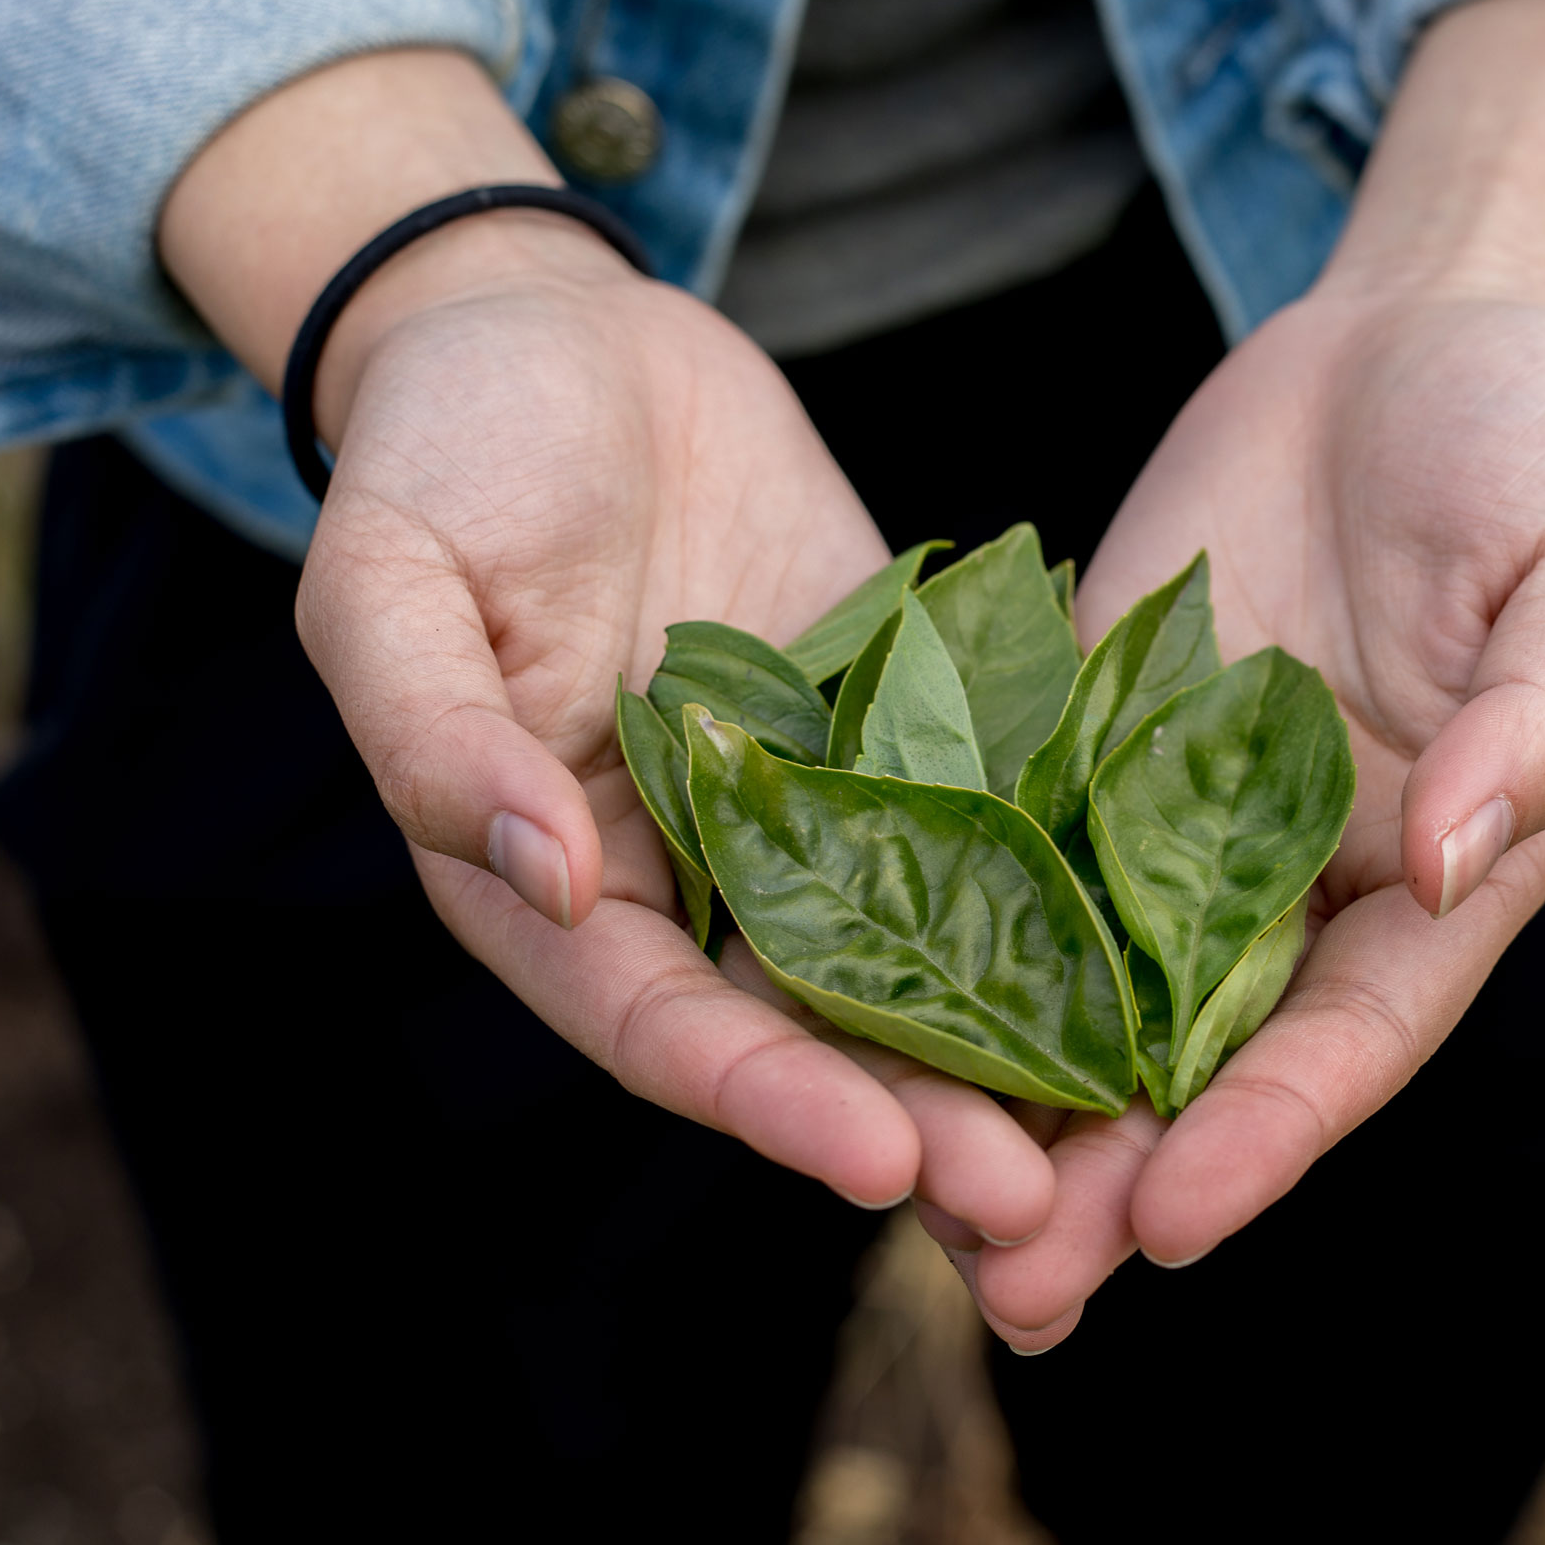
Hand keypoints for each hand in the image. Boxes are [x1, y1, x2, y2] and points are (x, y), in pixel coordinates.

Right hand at [159, 51, 1053, 1240]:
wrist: (566, 336)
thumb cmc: (442, 448)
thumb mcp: (385, 574)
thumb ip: (433, 731)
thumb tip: (544, 869)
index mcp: (553, 884)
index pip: (662, 1026)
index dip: (765, 1098)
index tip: (878, 1162)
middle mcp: (689, 880)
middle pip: (808, 1032)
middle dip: (915, 1122)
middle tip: (1035, 1207)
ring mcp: (807, 814)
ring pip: (912, 961)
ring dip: (1002, 1052)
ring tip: (1117, 1128)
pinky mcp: (902, 734)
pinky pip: (985, 826)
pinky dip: (1060, 898)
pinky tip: (1158, 955)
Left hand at [945, 0, 1544, 1345]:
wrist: (1421, 336)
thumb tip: (1453, 854)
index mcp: (1438, 879)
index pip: (1349, 1035)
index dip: (1266, 1132)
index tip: (1177, 1219)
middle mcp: (1298, 881)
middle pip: (1198, 1060)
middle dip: (1111, 1180)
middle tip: (1010, 1291)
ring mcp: (1176, 818)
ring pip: (1081, 988)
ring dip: (1006, 1105)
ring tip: (908, 1214)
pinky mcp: (1076, 739)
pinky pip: (997, 847)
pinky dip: (931, 937)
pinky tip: (840, 1015)